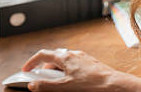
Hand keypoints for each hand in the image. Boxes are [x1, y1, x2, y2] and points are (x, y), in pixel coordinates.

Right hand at [21, 48, 140, 91]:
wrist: (114, 84)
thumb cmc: (91, 84)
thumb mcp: (65, 87)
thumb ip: (46, 86)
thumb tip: (32, 85)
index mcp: (64, 57)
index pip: (42, 55)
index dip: (32, 62)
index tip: (26, 70)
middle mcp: (72, 54)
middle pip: (53, 57)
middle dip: (45, 67)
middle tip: (41, 78)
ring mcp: (82, 57)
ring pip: (64, 60)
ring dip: (57, 69)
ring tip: (56, 81)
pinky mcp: (90, 63)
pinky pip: (74, 63)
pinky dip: (67, 70)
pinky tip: (72, 80)